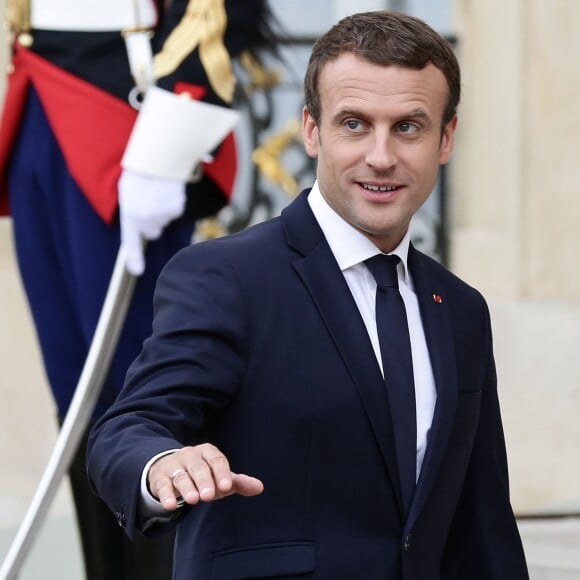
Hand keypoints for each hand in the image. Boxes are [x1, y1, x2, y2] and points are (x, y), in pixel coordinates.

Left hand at [118, 168, 186, 275]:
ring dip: (163, 207)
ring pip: (165, 219)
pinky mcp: (175, 208)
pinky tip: (168, 189)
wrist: (155, 157)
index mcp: (129, 215)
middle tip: (149, 201)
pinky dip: (174, 201)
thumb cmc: (139, 174)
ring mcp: (161, 215)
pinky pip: (175, 210)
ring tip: (157, 190)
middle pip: (153, 230)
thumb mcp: (128, 193)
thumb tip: (150, 230)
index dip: (134, 258)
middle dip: (152, 220)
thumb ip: (134, 213)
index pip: (131, 242)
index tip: (137, 271)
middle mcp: (145, 219)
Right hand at [147, 443, 263, 510]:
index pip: (217, 460)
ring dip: (187, 488)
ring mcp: (174, 465)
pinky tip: (170, 505)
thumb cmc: (201, 475)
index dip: (221, 473)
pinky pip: (163, 485)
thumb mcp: (219, 477)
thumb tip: (260, 487)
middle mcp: (190, 455)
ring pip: (181, 476)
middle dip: (204, 481)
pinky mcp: (160, 478)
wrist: (169, 469)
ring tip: (193, 500)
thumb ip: (238, 482)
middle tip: (209, 496)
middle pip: (198, 467)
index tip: (227, 486)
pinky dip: (166, 495)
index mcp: (207, 452)